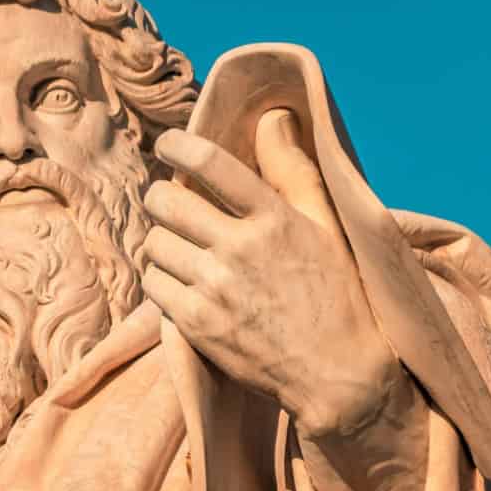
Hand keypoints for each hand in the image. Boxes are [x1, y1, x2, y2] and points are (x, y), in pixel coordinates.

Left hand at [143, 114, 401, 441]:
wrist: (336, 372)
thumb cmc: (336, 293)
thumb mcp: (326, 226)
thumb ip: (294, 171)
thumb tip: (274, 118)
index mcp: (275, 218)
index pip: (211, 165)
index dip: (179, 147)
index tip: (167, 145)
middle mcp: (241, 249)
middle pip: (166, 202)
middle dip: (161, 198)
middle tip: (169, 203)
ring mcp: (215, 288)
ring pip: (154, 244)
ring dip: (161, 242)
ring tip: (182, 249)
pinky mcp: (196, 324)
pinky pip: (153, 285)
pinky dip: (161, 280)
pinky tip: (181, 282)